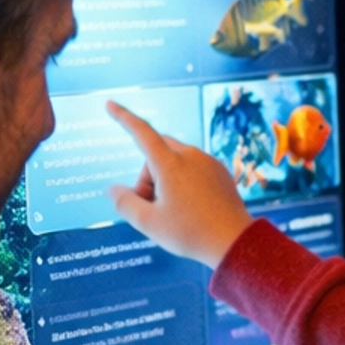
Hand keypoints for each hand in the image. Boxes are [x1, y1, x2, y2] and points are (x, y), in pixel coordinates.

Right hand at [106, 100, 251, 266]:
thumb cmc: (191, 233)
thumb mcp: (148, 223)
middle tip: (150, 205)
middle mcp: (191, 156)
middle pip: (156, 152)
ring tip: (173, 211)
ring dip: (166, 179)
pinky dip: (184, 181)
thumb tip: (113, 189)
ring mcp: (208, 162)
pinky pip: (194, 167)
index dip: (123, 117)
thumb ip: (125, 203)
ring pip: (175, 161)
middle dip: (147, 175)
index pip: (141, 132)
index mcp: (170, 164)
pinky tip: (191, 208)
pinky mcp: (220, 172)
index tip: (110, 103)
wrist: (234, 242)